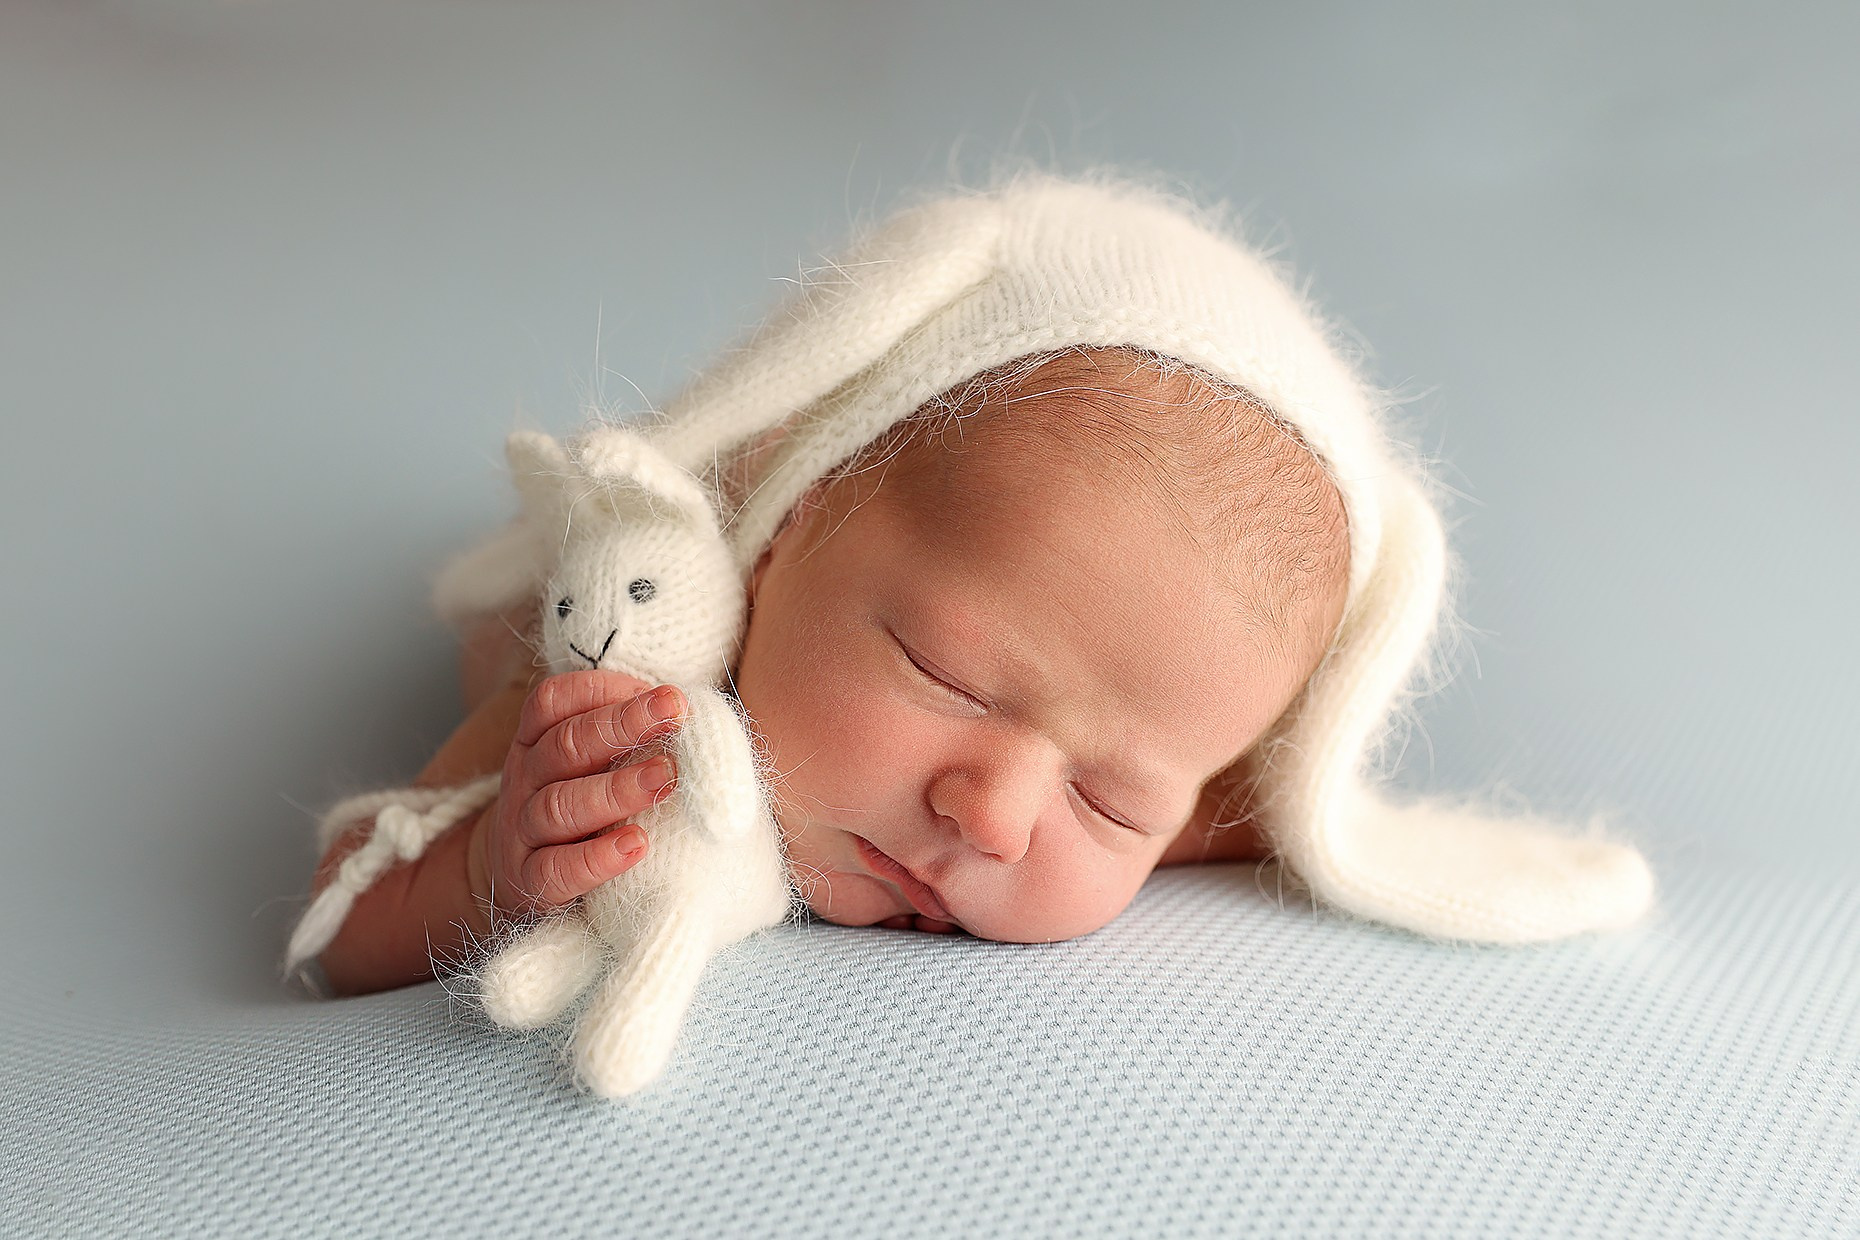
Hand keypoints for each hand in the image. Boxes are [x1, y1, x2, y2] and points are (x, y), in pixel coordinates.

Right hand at [469, 670, 685, 918]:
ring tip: (666, 779)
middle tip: (675, 714)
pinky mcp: (528, 881)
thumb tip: (706, 716)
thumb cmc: (583, 809)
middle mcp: (525, 779)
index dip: (605, 690)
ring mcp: (522, 831)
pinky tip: (637, 845)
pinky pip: (556, 870)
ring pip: (560, 805)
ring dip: (617, 790)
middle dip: (623, 724)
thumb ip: (635, 738)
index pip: (554, 701)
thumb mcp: (594, 764)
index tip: (664, 695)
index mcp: (538, 741)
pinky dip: (596, 858)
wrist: (523, 883)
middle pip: (565, 745)